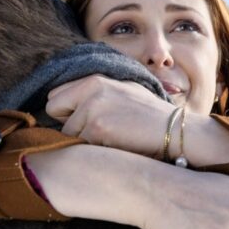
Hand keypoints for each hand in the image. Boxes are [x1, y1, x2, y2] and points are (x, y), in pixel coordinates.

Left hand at [46, 75, 173, 156]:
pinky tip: (114, 145)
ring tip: (111, 137)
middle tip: (95, 129)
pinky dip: (93, 150)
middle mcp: (91, 88)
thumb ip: (94, 92)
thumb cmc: (149, 116)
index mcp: (94, 78)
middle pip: (53, 109)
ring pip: (66, 132)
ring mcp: (93, 107)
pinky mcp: (97, 128)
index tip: (85, 119)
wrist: (175, 131)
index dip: (67, 110)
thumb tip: (62, 102)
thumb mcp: (122, 90)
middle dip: (67, 122)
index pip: (56, 94)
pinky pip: (79, 145)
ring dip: (83, 140)